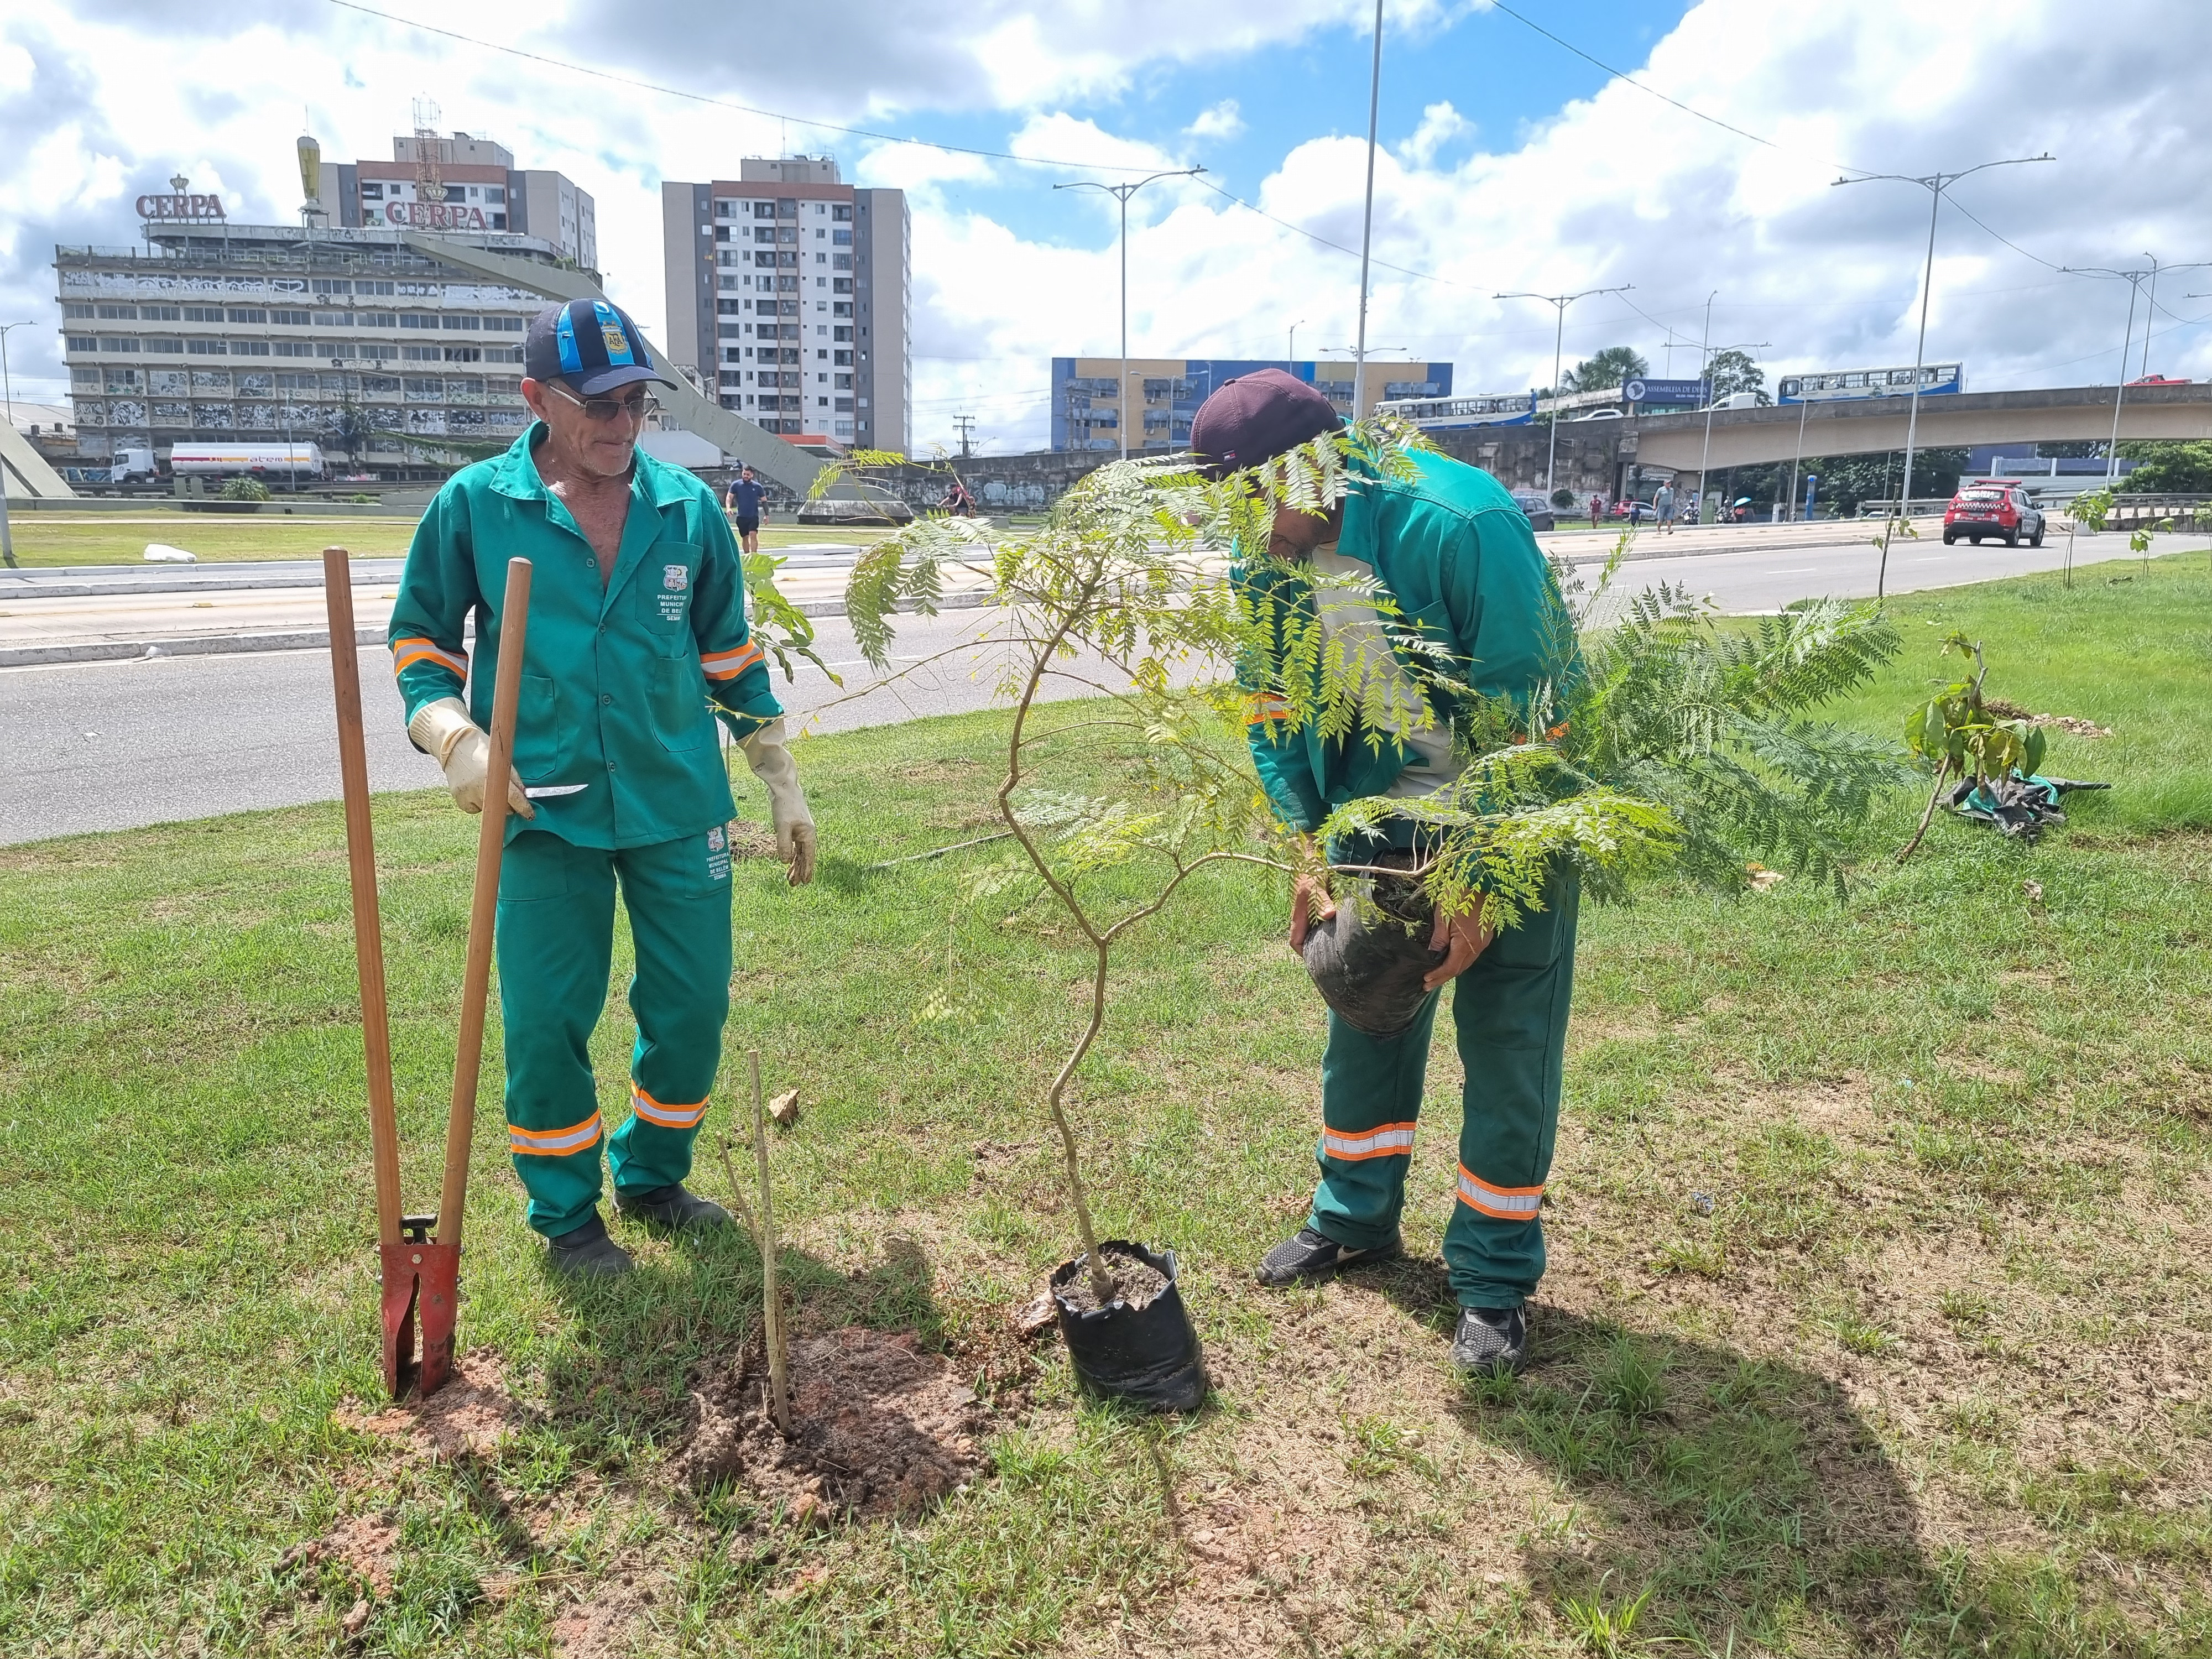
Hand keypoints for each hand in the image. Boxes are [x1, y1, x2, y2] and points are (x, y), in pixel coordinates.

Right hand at [408, 697, 532, 818]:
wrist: (454, 746)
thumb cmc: (481, 749)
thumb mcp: (500, 759)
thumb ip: (512, 778)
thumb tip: (523, 795)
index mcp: (492, 776)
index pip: (514, 798)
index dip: (524, 808)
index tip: (530, 815)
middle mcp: (479, 788)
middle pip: (502, 807)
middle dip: (507, 804)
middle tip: (503, 792)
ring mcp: (468, 795)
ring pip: (488, 808)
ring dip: (491, 801)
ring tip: (484, 784)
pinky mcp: (460, 800)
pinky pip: (474, 809)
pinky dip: (477, 803)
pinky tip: (474, 789)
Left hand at [740, 718, 814, 885]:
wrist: (783, 788)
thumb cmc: (784, 806)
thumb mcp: (782, 826)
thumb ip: (783, 845)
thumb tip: (785, 862)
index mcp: (808, 835)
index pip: (809, 857)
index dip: (807, 870)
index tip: (806, 883)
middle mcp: (807, 835)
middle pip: (805, 857)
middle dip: (800, 871)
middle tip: (794, 885)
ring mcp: (800, 832)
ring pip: (799, 853)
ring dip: (795, 866)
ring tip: (789, 879)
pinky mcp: (793, 829)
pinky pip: (794, 847)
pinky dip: (791, 856)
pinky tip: (787, 863)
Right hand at [1289, 871, 1335, 952]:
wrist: (1310, 858)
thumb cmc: (1310, 872)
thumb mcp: (1316, 886)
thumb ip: (1321, 901)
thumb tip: (1329, 915)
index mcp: (1298, 916)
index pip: (1295, 941)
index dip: (1303, 953)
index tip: (1317, 960)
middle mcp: (1302, 917)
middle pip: (1305, 939)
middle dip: (1316, 949)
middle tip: (1334, 956)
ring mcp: (1309, 912)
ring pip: (1314, 931)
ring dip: (1324, 938)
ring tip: (1340, 946)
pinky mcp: (1317, 906)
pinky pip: (1321, 922)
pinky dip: (1329, 927)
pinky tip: (1342, 928)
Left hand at [1422, 894, 1493, 990]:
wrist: (1480, 878)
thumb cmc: (1458, 894)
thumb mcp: (1443, 916)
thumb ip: (1439, 939)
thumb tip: (1432, 956)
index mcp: (1466, 943)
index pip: (1451, 967)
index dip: (1438, 976)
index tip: (1425, 981)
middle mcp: (1478, 946)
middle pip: (1460, 968)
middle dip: (1443, 977)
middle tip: (1427, 984)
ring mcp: (1484, 941)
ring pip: (1467, 962)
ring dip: (1452, 970)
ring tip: (1436, 976)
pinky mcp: (1485, 935)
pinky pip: (1472, 954)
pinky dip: (1460, 961)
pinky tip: (1451, 961)